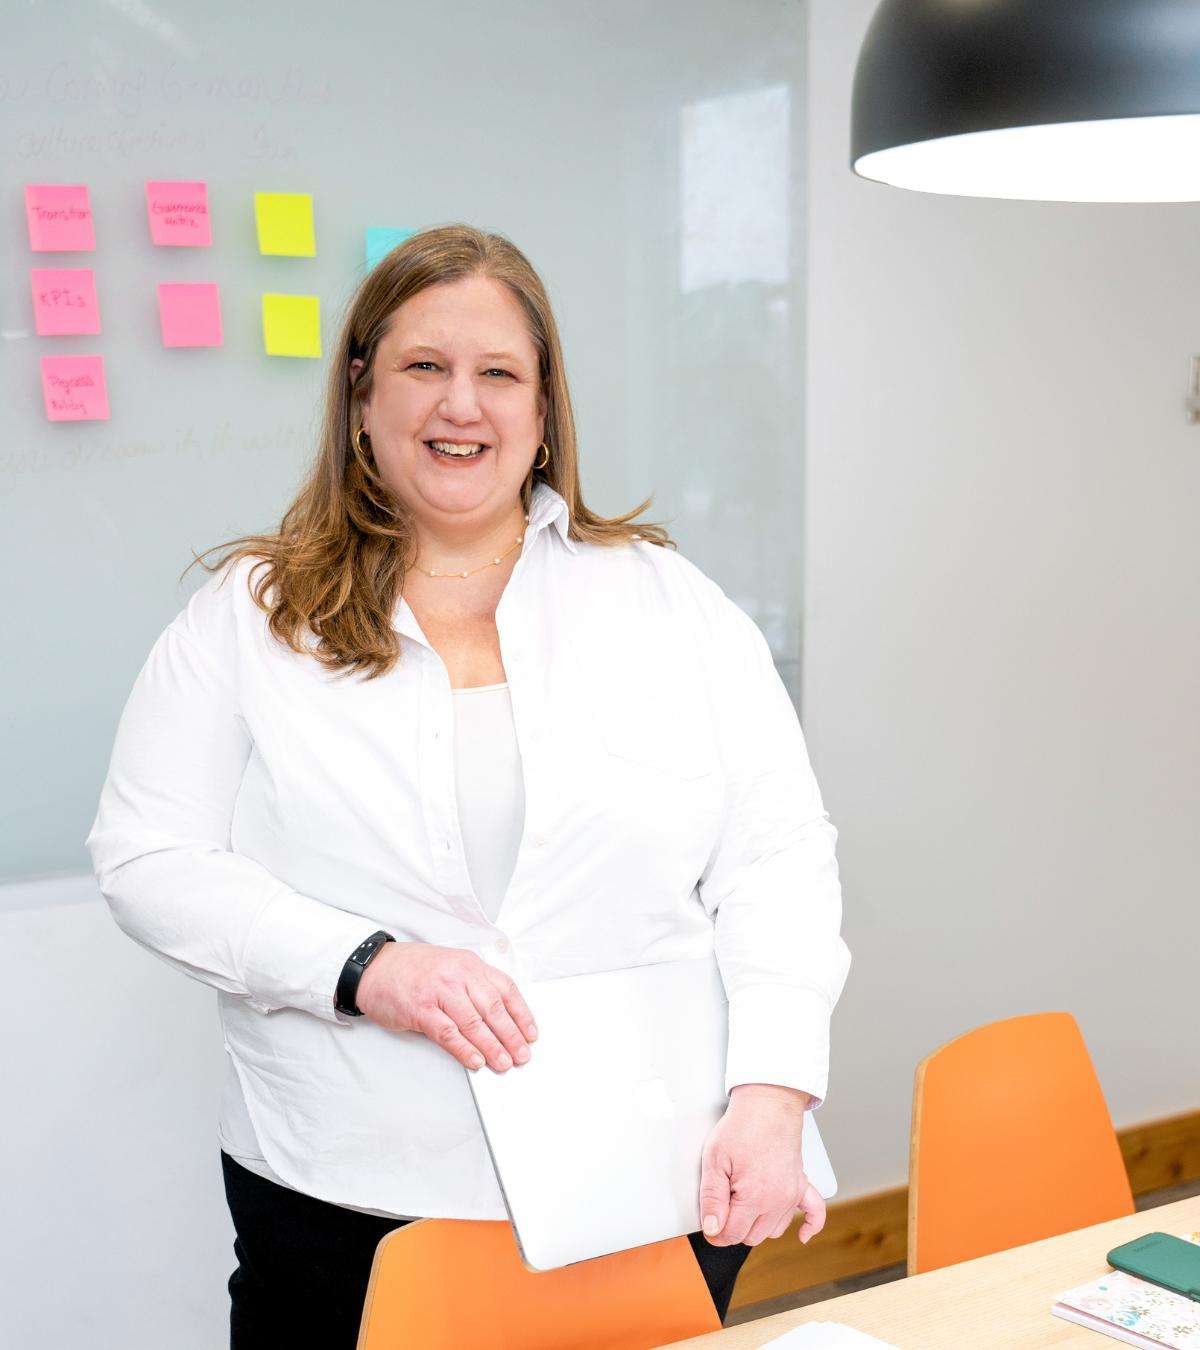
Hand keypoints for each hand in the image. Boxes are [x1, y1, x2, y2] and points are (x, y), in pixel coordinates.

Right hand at [356, 942, 537, 1073]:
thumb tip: (500, 1019)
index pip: (505, 989)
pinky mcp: (421, 1010)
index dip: (522, 1014)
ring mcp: (439, 991)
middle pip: (493, 1008)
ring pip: (474, 1022)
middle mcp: (458, 975)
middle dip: (512, 1035)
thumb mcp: (451, 966)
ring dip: (492, 1046)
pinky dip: (465, 1049)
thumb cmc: (414, 970)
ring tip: (504, 1063)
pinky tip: (476, 1061)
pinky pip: (449, 1033)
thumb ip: (474, 986)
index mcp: (470, 964)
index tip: (531, 1034)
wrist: (376, 967)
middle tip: (522, 1055)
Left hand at [698, 1084, 824, 1247]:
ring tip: (743, 1203)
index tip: (708, 1226)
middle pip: (752, 1236)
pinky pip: (815, 1213)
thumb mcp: (714, 1159)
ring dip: (758, 1225)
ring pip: (774, 1230)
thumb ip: (711, 1198)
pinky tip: (802, 1236)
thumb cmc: (741, 1127)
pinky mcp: (802, 1184)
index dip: (716, 1232)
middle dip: (734, 1228)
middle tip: (721, 1206)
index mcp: (755, 1197)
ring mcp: (792, 1194)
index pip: (733, 1234)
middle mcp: (778, 1200)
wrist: (767, 1103)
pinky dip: (811, 1226)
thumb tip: (713, 1229)